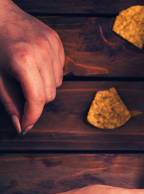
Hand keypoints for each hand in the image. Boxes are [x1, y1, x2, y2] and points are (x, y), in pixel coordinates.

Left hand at [0, 0, 63, 133]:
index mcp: (23, 60)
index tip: (26, 127)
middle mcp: (41, 52)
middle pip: (49, 94)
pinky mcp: (57, 42)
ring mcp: (52, 46)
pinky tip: (35, 65)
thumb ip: (9, 102)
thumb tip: (21, 126)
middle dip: (35, 101)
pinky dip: (49, 73)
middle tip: (19, 96)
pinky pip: (60, 70)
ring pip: (56, 84)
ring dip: (43, 86)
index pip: (36, 100)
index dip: (31, 117)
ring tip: (26, 76)